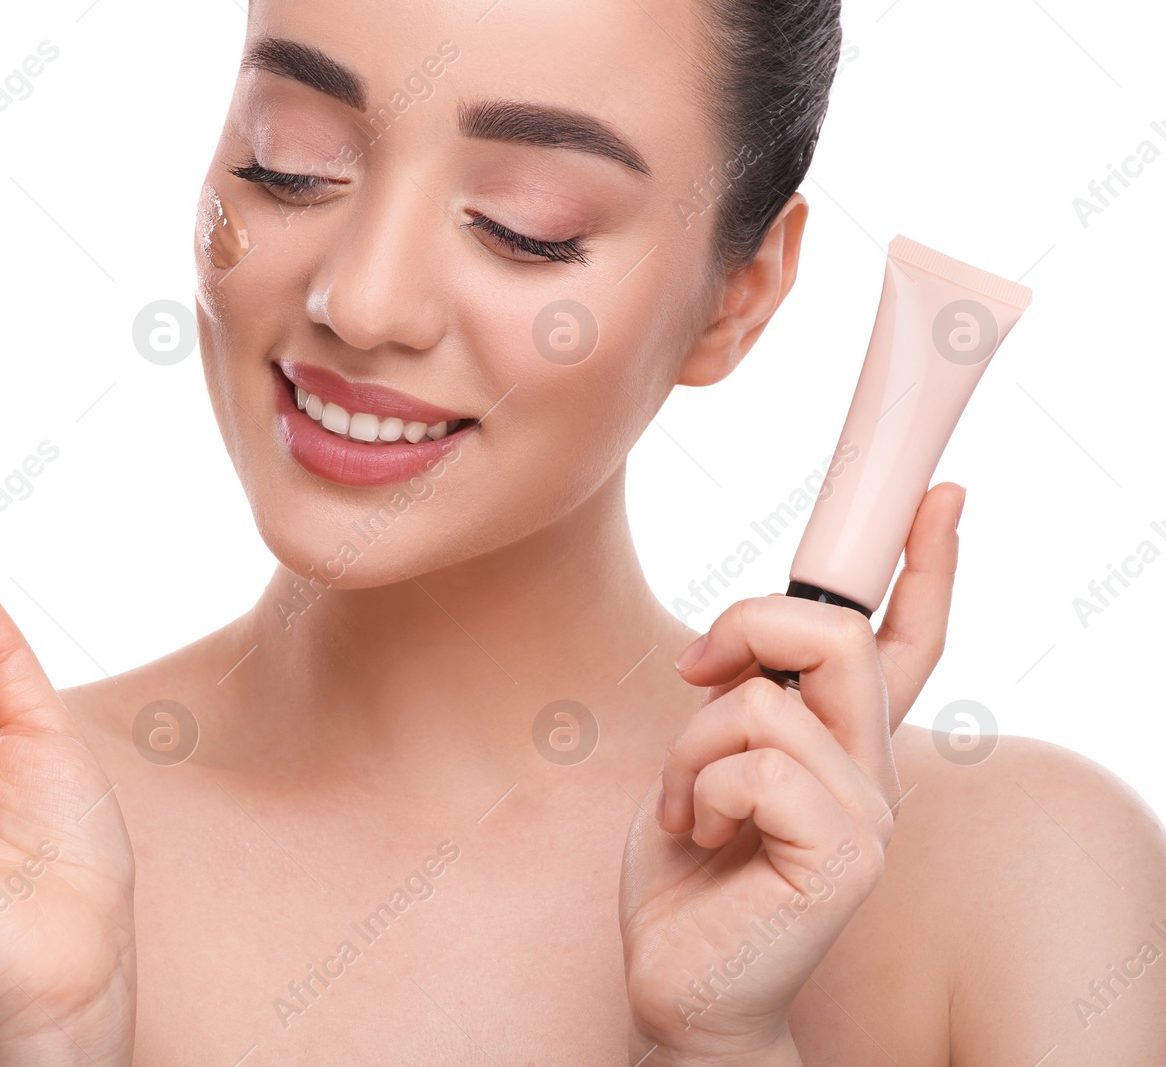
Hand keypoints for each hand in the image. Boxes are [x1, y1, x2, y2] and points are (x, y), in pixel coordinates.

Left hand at [619, 482, 963, 1064]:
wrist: (679, 988)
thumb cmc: (688, 879)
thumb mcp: (705, 764)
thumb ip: (743, 705)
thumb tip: (740, 649)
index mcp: (844, 749)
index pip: (905, 645)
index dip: (926, 568)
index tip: (936, 497)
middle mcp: (872, 777)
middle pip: (837, 637)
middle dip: (747, 625)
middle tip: (694, 671)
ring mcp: (866, 819)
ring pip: (768, 703)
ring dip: (693, 745)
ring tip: (688, 805)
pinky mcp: (843, 858)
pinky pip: (757, 764)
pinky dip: (700, 788)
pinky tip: (699, 835)